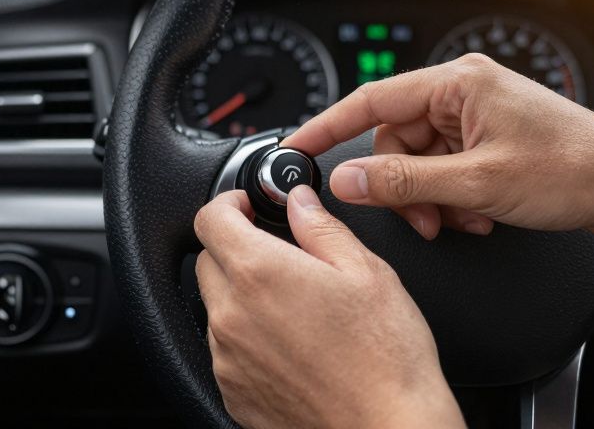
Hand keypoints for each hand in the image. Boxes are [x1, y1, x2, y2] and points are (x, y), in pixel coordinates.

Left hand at [195, 187, 464, 428]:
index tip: (248, 206)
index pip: (210, 219)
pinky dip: (247, 339)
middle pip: (208, 261)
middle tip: (280, 256)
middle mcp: (232, 316)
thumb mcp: (367, 272)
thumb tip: (299, 202)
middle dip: (236, 249)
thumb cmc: (386, 360)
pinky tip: (292, 344)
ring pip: (216, 307)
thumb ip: (321, 227)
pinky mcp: (233, 393)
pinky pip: (226, 351)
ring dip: (242, 296)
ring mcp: (228, 360)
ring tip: (296, 309)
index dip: (228, 203)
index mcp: (260, 274)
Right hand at [284, 53, 593, 238]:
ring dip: (432, 198)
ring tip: (463, 219)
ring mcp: (478, 116)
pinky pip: (446, 169)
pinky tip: (479, 215)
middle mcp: (464, 92)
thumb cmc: (575, 170)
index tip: (295, 149)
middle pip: (394, 140)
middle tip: (422, 218)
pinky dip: (453, 198)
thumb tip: (348, 179)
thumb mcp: (476, 184)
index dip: (326, 128)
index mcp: (457, 83)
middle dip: (402, 185)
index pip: (370, 101)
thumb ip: (403, 182)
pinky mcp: (490, 140)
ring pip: (419, 161)